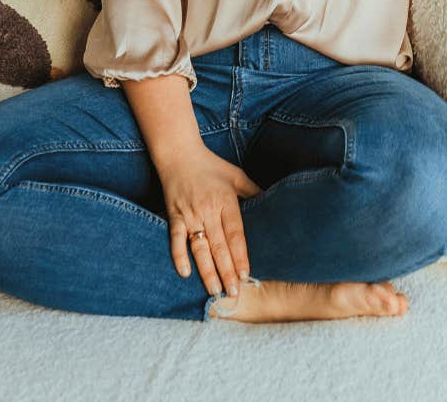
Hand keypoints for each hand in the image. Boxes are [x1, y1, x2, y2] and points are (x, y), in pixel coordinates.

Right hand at [159, 145, 262, 300]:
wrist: (179, 154)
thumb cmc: (211, 166)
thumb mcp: (237, 175)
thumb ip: (253, 191)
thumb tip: (272, 203)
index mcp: (225, 200)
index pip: (235, 234)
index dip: (240, 255)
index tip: (246, 273)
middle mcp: (208, 210)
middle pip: (219, 246)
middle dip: (227, 271)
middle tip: (233, 292)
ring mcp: (190, 214)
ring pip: (199, 248)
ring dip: (207, 271)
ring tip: (215, 290)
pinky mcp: (174, 216)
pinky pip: (175, 240)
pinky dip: (178, 257)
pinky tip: (185, 274)